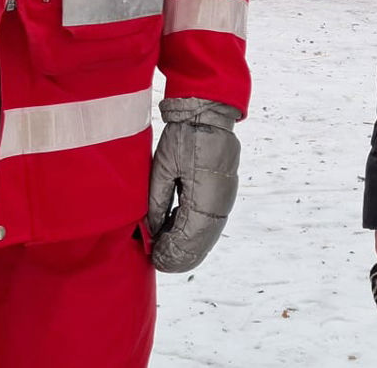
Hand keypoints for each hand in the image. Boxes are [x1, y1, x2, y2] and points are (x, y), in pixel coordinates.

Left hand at [147, 98, 240, 272]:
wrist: (208, 113)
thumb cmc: (184, 137)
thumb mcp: (162, 167)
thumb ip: (156, 201)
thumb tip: (152, 229)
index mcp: (203, 197)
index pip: (187, 238)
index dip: (171, 252)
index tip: (155, 260)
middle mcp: (219, 203)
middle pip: (201, 242)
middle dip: (180, 256)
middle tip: (159, 262)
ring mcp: (224, 198)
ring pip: (207, 234)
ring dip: (188, 246)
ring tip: (166, 252)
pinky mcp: (223, 193)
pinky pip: (211, 221)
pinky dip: (195, 233)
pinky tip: (177, 234)